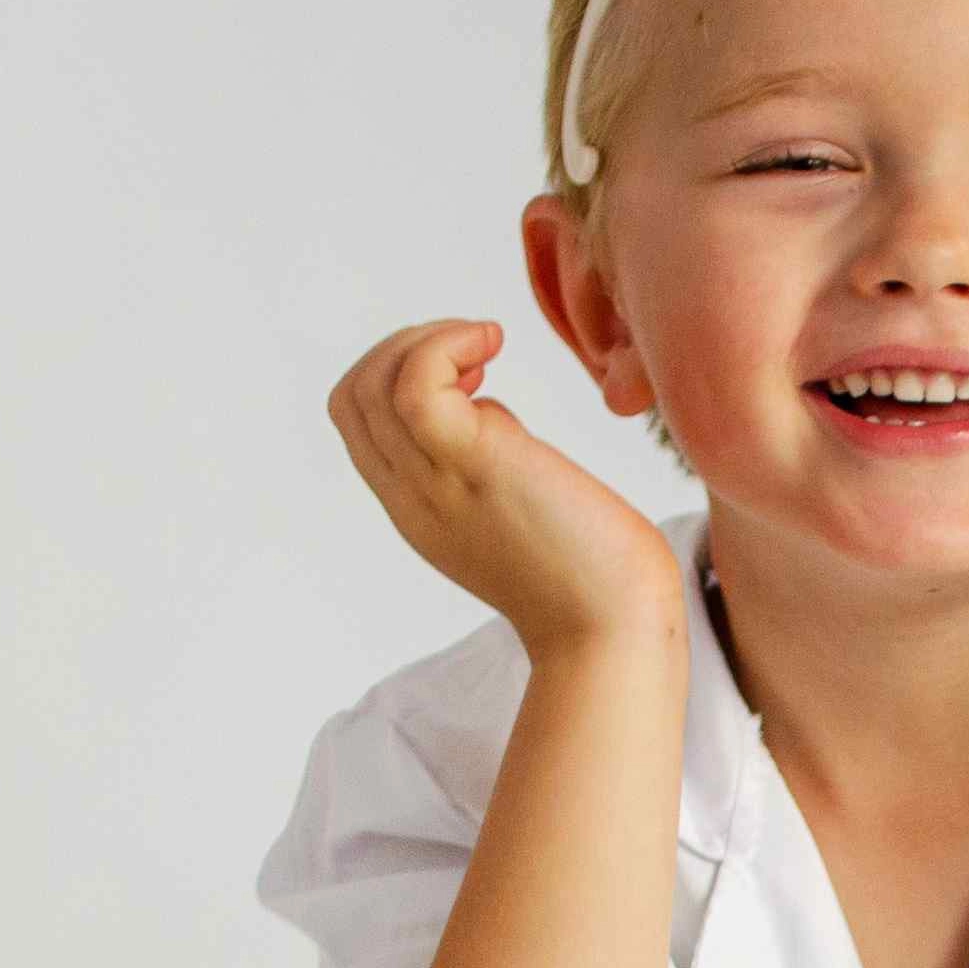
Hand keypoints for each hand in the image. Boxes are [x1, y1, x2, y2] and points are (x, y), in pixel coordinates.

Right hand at [327, 319, 686, 651]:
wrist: (615, 628)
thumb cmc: (590, 572)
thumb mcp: (515, 506)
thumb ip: (487, 459)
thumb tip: (489, 410)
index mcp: (419, 510)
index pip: (359, 424)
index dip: (399, 377)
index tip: (471, 374)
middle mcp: (413, 500)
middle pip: (353, 399)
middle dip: (404, 348)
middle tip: (478, 354)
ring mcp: (437, 484)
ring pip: (372, 386)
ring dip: (425, 339)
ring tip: (487, 347)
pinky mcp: (474, 465)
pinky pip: (416, 386)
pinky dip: (444, 343)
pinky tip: (495, 341)